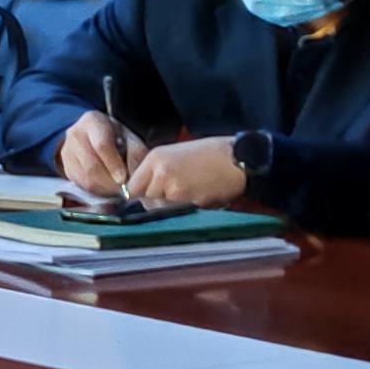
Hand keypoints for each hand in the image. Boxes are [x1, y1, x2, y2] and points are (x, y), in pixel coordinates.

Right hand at [54, 111, 139, 197]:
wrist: (92, 136)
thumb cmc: (115, 136)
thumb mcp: (130, 138)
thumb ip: (136, 153)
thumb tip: (136, 177)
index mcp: (93, 121)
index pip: (101, 145)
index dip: (113, 164)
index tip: (123, 178)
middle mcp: (75, 134)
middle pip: (91, 166)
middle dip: (110, 182)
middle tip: (124, 189)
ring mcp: (67, 151)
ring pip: (85, 178)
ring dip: (104, 189)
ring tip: (117, 189)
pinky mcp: (65, 167)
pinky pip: (80, 185)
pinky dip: (96, 191)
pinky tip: (106, 188)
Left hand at [126, 136, 252, 209]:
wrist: (238, 158)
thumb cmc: (209, 155)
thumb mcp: (175, 154)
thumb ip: (156, 171)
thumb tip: (142, 192)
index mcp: (155, 158)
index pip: (132, 187)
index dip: (140, 195)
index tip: (147, 198)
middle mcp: (160, 173)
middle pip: (144, 201)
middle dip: (155, 203)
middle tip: (174, 197)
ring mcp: (173, 189)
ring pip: (160, 210)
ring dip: (170, 209)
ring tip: (188, 196)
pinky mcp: (188, 202)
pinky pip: (178, 214)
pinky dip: (185, 212)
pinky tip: (198, 199)